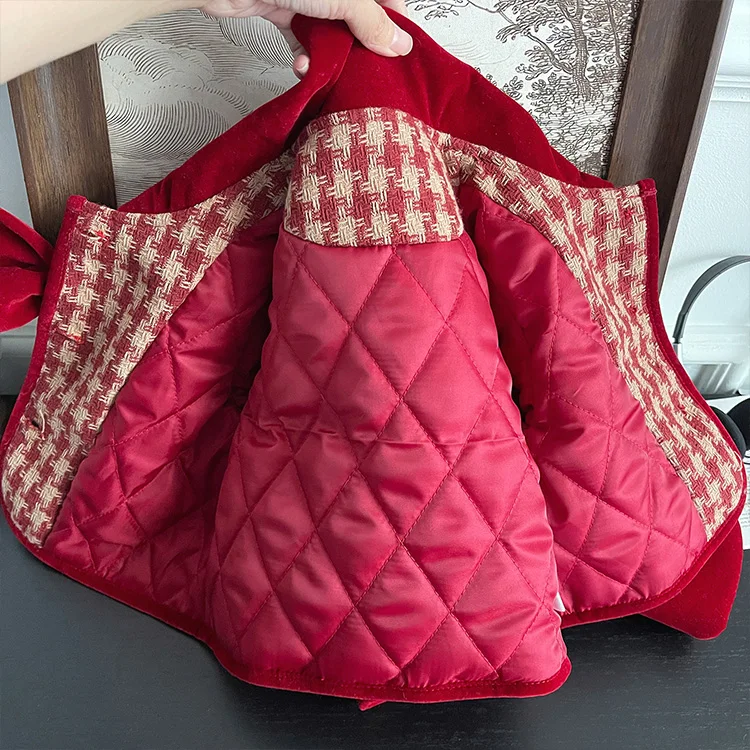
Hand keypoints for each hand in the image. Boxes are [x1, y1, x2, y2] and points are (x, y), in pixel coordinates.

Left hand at [199, 0, 411, 76]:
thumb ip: (372, 21)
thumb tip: (399, 43)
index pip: (386, 0)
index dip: (393, 25)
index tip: (397, 53)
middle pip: (358, 19)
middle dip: (359, 48)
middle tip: (363, 70)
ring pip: (331, 33)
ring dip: (330, 58)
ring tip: (330, 71)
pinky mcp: (283, 8)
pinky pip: (303, 38)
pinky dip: (305, 58)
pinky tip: (303, 66)